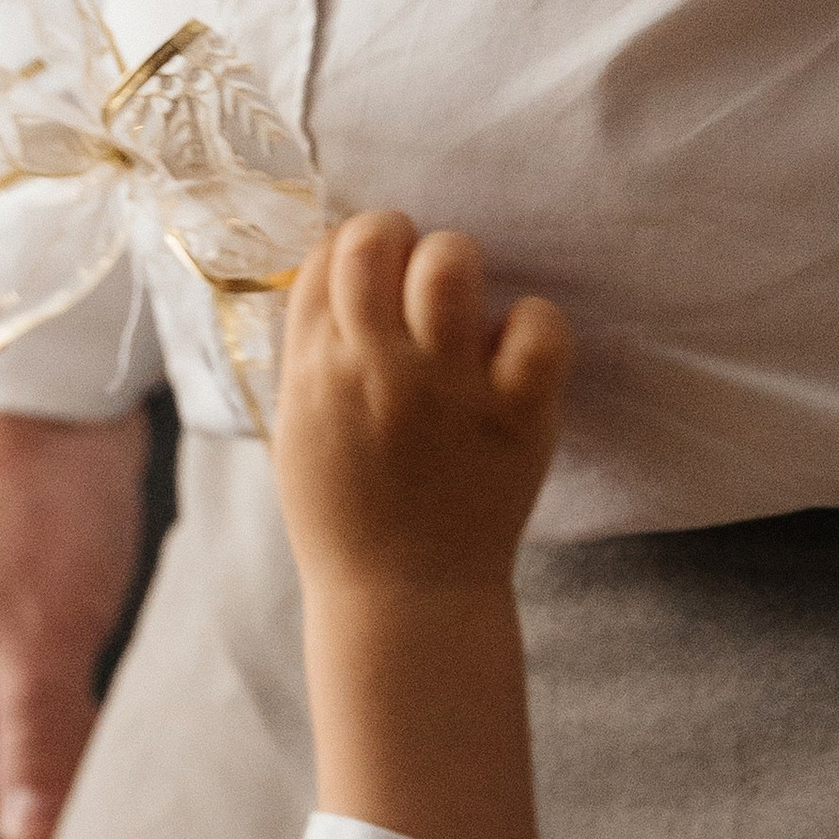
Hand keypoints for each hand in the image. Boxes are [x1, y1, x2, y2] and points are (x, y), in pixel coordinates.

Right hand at [276, 214, 569, 838]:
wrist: (403, 602)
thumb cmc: (348, 517)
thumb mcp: (300, 431)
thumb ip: (313, 353)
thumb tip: (338, 274)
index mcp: (315, 371)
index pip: (329, 254)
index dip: (357, 249)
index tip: (374, 275)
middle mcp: (375, 369)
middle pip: (381, 237)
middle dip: (402, 241)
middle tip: (419, 284)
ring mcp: (447, 389)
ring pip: (453, 261)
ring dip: (460, 271)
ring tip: (463, 315)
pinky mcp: (516, 414)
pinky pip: (537, 322)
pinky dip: (532, 327)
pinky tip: (515, 357)